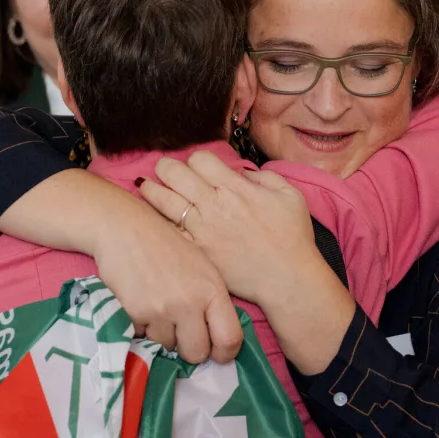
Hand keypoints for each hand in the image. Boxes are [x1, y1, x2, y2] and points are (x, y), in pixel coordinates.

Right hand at [92, 208, 242, 363]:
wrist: (125, 229)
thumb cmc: (167, 247)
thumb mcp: (202, 268)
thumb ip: (212, 302)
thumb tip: (216, 341)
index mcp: (212, 290)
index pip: (229, 339)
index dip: (223, 353)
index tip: (215, 353)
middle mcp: (190, 302)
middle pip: (196, 353)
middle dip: (188, 348)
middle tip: (180, 330)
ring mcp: (161, 310)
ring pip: (166, 346)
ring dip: (162, 334)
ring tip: (156, 306)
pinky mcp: (134, 314)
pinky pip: (142, 336)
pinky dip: (140, 326)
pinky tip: (139, 302)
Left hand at [139, 151, 317, 307]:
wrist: (286, 278)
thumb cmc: (292, 237)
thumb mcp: (289, 195)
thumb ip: (264, 177)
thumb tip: (241, 173)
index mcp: (235, 187)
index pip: (199, 159)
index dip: (196, 159)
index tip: (198, 167)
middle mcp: (213, 204)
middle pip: (173, 172)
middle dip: (166, 167)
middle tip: (165, 172)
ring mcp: (200, 229)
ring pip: (162, 199)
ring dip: (152, 189)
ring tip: (146, 187)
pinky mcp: (195, 251)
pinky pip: (166, 230)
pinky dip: (157, 221)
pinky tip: (154, 219)